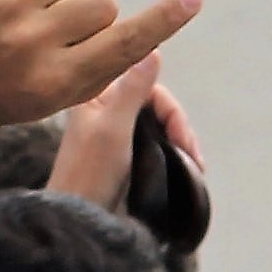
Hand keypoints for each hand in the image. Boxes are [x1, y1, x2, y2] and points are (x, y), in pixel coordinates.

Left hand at [0, 0, 203, 158]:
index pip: (124, 41)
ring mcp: (1, 5)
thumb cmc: (21, 90)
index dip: (164, 18)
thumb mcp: (70, 92)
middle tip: (59, 35)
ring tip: (36, 13)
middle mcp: (29, 42)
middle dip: (91, 15)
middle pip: (103, 1)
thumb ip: (115, 58)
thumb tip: (162, 18)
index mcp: (56, 80)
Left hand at [49, 55, 189, 210]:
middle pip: (157, 103)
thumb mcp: (113, 127)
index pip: (146, 84)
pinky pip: (158, 143)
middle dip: (179, 126)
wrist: (77, 222)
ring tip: (193, 166)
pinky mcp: (125, 156)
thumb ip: (133, 89)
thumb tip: (153, 49)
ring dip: (181, 141)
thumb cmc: (89, 175)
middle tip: (190, 155)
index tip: (181, 136)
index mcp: (96, 97)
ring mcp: (116, 134)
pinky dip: (176, 153)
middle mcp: (106, 111)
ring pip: (160, 124)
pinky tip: (187, 168)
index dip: (170, 108)